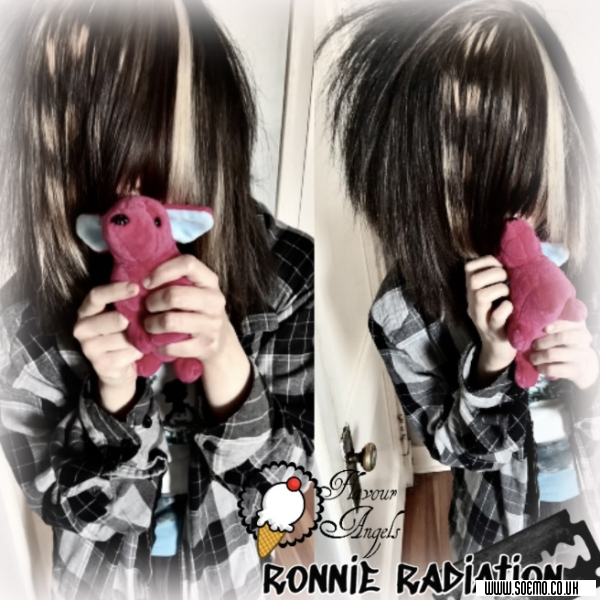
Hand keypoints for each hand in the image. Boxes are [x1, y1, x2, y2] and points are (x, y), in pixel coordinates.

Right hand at [73, 282, 142, 413]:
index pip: (96, 296)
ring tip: (141, 337)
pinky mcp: (102, 365)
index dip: (116, 291)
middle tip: (145, 321)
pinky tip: (138, 350)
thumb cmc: (122, 333)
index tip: (136, 287)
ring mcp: (89, 349)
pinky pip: (130, 352)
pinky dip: (140, 350)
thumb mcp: (121, 314)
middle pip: (115, 319)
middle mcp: (82, 329)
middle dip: (134, 320)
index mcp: (85, 311)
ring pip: (126, 337)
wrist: (118, 367)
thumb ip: (126, 302)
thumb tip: (146, 286)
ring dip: (140, 337)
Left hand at [143, 255, 251, 417]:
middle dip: (152, 303)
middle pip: (174, 295)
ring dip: (151, 326)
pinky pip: (173, 343)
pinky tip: (158, 344)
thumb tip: (139, 266)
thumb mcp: (195, 295)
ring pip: (170, 320)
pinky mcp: (207, 346)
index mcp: (210, 282)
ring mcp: (213, 325)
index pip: (187, 263)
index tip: (146, 280)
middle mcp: (215, 301)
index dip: (163, 270)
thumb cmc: (199, 316)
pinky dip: (160, 345)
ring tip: (148, 328)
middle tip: (146, 309)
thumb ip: (177, 281)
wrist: (222, 349)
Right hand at [465, 256, 515, 385]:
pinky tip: (512, 307)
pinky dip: (506, 308)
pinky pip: (497, 316)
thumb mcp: (496, 297)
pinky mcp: (493, 330)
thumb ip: (499, 280)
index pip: (469, 268)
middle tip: (507, 279)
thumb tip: (517, 257)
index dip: (486, 261)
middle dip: (494, 274)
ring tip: (509, 293)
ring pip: (480, 296)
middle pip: (473, 280)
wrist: (499, 349)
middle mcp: (472, 303)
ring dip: (500, 289)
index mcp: (473, 292)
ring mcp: (481, 318)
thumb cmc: (504, 317)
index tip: (501, 265)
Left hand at [530, 320, 598, 389]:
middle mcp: (583, 339)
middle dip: (542, 342)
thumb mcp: (562, 331)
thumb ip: (552, 325)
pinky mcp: (576, 370)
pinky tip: (539, 367)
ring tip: (533, 358)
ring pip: (553, 354)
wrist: (582, 363)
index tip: (544, 328)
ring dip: (538, 356)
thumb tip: (535, 325)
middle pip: (561, 337)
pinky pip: (553, 369)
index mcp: (578, 325)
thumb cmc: (565, 342)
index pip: (567, 322)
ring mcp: (581, 355)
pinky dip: (542, 368)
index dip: (555, 325)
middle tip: (534, 346)